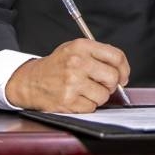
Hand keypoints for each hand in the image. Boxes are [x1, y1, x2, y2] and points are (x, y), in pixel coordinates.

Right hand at [4, 38, 129, 112]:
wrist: (30, 81)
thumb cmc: (56, 66)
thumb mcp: (74, 49)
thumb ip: (98, 55)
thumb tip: (121, 72)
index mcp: (81, 46)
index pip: (116, 56)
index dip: (124, 68)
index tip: (123, 76)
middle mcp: (77, 63)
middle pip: (112, 77)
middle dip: (111, 84)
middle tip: (102, 85)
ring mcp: (72, 82)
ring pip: (104, 95)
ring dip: (98, 96)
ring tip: (85, 90)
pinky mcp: (68, 100)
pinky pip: (92, 107)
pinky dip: (87, 105)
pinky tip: (77, 98)